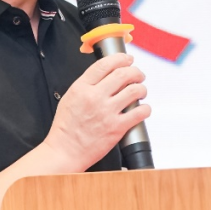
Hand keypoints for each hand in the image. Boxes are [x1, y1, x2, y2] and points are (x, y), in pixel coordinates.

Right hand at [44, 53, 150, 169]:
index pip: (105, 64)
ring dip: (142, 88)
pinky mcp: (117, 128)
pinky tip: (143, 109)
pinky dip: (145, 108)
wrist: (65, 151)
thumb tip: (106, 74)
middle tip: (138, 74)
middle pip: (123, 74)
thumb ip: (86, 84)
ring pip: (135, 90)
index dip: (120, 58)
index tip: (127, 59)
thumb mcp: (70, 97)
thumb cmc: (66, 127)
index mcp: (82, 88)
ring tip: (141, 91)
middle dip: (135, 71)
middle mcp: (95, 97)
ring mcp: (107, 112)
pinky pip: (139, 112)